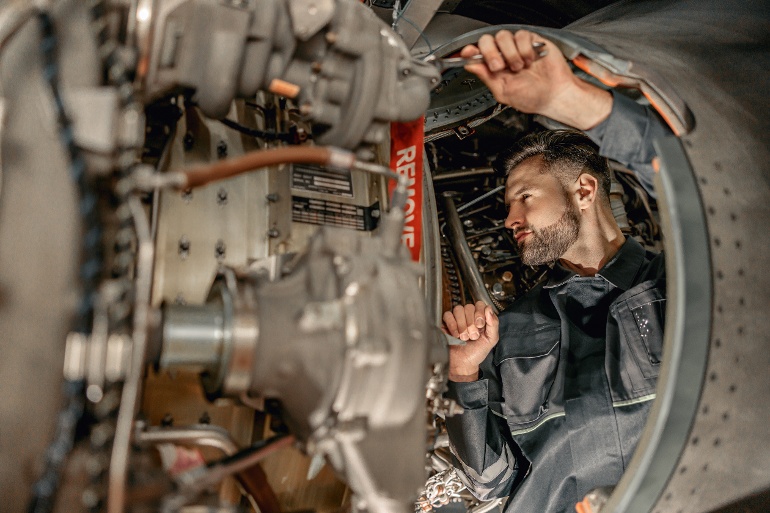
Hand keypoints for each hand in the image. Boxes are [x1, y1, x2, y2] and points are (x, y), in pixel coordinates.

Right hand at [442, 301, 498, 381]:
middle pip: (469, 306)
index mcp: (480, 318)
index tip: (480, 325)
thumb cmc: (476, 353)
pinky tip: (455, 335)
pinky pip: (448, 315)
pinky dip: (452, 325)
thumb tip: (489, 309)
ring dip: (462, 324)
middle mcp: (468, 317)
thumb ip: (493, 324)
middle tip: (472, 335)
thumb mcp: (490, 339)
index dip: (480, 313)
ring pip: (458, 309)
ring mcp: (457, 319)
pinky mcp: (446, 323)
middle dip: (471, 323)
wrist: (463, 364)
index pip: (479, 304)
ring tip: (464, 337)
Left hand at [460, 29, 612, 129]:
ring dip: (510, 54)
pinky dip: (524, 49)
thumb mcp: (503, 92)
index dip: (470, 51)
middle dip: (490, 53)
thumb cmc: (532, 97)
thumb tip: (470, 66)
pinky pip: (521, 35)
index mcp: (494, 68)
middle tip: (499, 67)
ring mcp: (517, 47)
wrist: (554, 96)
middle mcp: (504, 55)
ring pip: (503, 36)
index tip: (467, 53)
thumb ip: (486, 77)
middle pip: (487, 40)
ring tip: (519, 67)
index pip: (477, 53)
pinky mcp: (531, 41)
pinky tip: (529, 60)